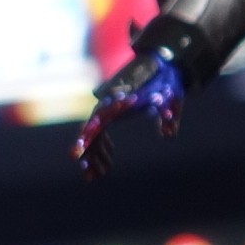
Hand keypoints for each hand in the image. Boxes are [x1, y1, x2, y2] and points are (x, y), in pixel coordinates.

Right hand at [71, 54, 183, 179]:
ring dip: (95, 157)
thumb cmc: (163, 82)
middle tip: (90, 177)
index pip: (96, 122)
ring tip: (98, 176)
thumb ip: (167, 114)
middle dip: (89, 155)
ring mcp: (108, 110)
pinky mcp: (113, 115)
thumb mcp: (168, 98)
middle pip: (91, 133)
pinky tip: (107, 167)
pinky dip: (102, 151)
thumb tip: (169, 135)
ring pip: (95, 137)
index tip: (75, 155)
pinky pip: (101, 136)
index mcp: (116, 102)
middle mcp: (108, 106)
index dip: (85, 139)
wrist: (163, 66)